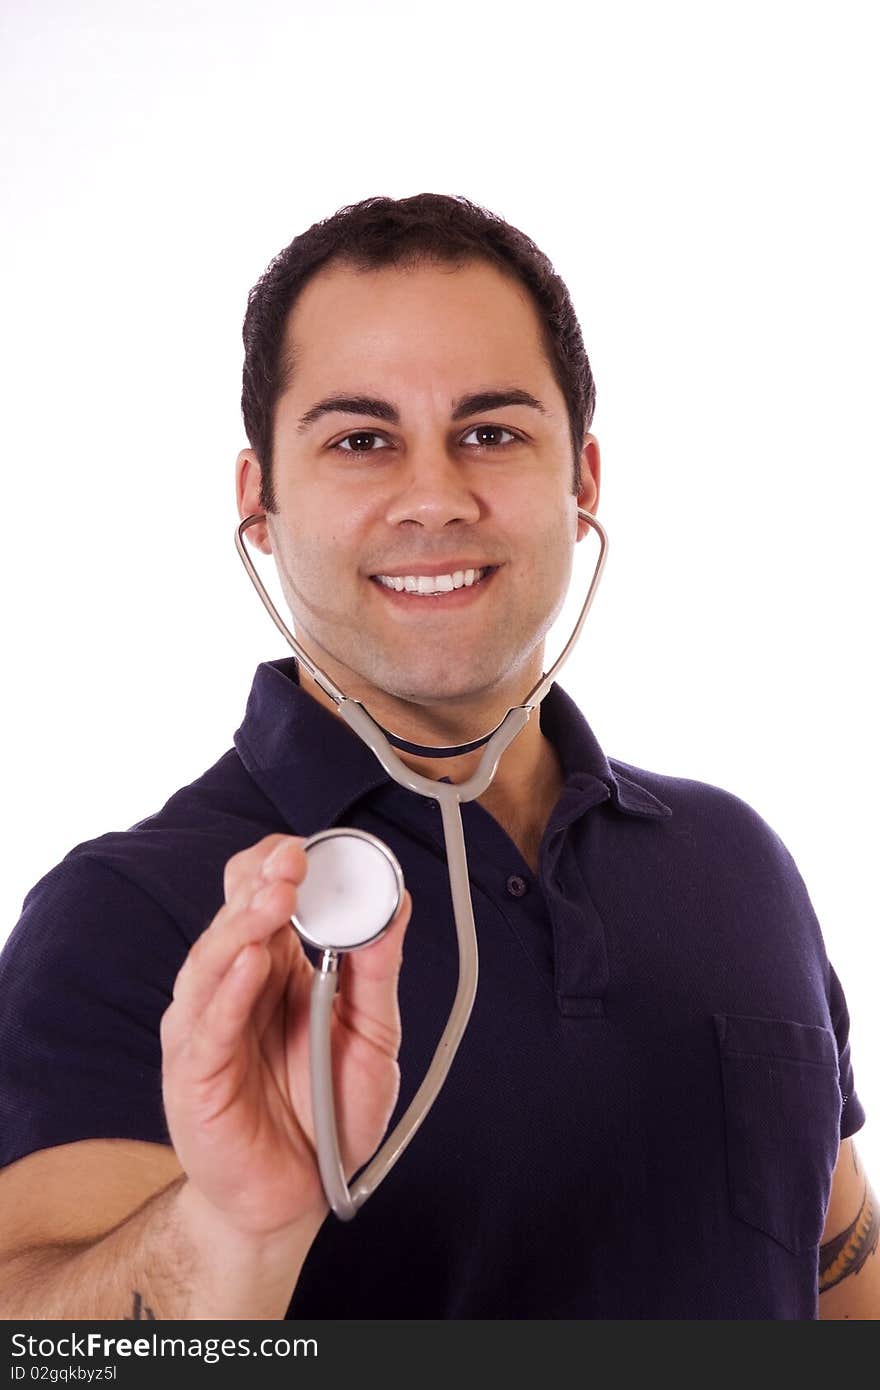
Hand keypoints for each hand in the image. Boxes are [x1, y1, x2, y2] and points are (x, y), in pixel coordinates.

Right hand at [160, 834, 410, 1239]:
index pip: (263, 894)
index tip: (311, 846)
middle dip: (263, 882)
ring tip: (275, 898)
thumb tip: (397, 903)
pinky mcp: (194, 1074)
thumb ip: (378, 971)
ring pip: (214, 960)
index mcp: (276, 966)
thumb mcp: (372, 1035)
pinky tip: (250, 961)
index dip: (281, 866)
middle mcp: (235, 985)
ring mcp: (208, 1026)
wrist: (298, 1196)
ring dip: (243, 925)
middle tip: (293, 861)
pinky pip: (209, 1026)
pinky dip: (228, 992)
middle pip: (234, 915)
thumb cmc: (330, 1112)